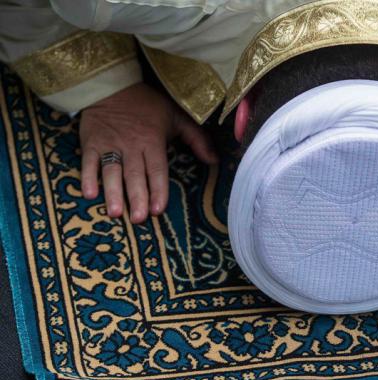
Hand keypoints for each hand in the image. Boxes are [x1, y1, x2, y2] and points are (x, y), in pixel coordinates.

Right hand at [80, 83, 218, 222]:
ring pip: (111, 171)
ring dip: (112, 192)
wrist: (112, 85)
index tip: (158, 209)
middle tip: (138, 219)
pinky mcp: (91, 143)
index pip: (157, 169)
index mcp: (153, 140)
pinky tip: (88, 194)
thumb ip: (197, 139)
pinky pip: (88, 162)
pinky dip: (87, 177)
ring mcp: (109, 144)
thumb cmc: (148, 104)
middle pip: (135, 175)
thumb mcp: (177, 116)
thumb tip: (214, 161)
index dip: (158, 189)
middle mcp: (131, 145)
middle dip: (137, 197)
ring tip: (115, 213)